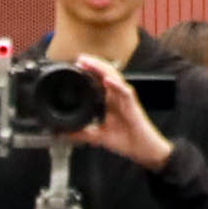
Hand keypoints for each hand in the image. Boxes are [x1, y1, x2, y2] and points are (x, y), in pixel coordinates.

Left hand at [77, 56, 174, 170]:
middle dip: (93, 64)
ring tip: (89, 63)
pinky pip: (125, 92)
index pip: (99, 80)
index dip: (89, 71)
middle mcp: (118, 96)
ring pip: (115, 77)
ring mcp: (126, 99)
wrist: (142, 149)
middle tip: (79, 59)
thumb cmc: (126, 140)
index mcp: (110, 101)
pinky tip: (107, 80)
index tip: (75, 66)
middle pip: (106, 73)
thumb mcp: (98, 137)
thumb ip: (82, 133)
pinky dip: (116, 85)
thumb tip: (64, 134)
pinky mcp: (133, 106)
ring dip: (102, 69)